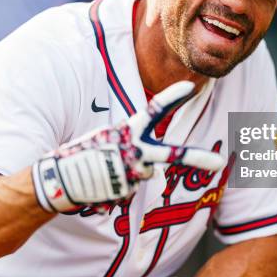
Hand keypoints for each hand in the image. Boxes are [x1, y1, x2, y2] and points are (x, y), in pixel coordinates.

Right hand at [32, 81, 224, 212]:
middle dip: (196, 158)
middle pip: (171, 154)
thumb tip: (152, 166)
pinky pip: (132, 189)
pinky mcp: (125, 190)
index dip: (172, 98)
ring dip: (132, 175)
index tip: (190, 87)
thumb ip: (131, 144)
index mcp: (126, 129)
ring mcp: (130, 170)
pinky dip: (121, 188)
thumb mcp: (107, 138)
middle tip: (219, 163)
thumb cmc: (82, 154)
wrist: (57, 179)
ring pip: (147, 175)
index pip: (153, 110)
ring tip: (107, 172)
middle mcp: (133, 149)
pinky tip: (104, 185)